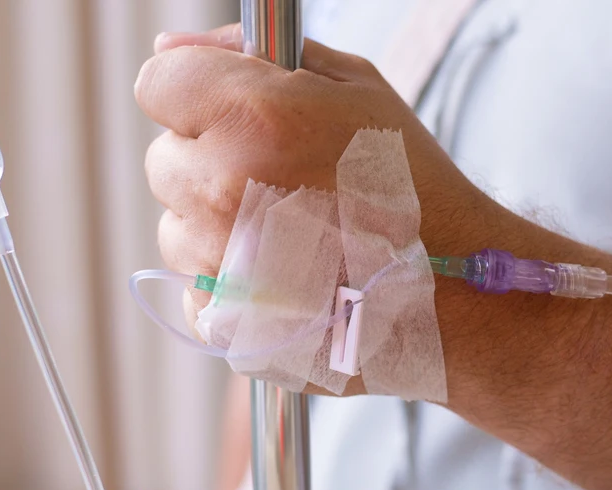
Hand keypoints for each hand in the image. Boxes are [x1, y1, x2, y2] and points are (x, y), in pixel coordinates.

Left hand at [136, 26, 483, 324]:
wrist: (454, 288)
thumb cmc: (412, 184)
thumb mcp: (356, 87)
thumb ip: (254, 55)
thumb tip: (169, 51)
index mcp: (252, 115)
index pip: (158, 83)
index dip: (198, 94)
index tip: (236, 113)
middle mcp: (222, 184)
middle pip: (166, 157)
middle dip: (213, 160)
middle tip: (285, 179)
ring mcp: (217, 258)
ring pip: (177, 224)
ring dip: (218, 224)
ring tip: (295, 232)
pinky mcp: (222, 317)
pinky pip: (193, 284)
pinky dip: (229, 280)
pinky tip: (287, 273)